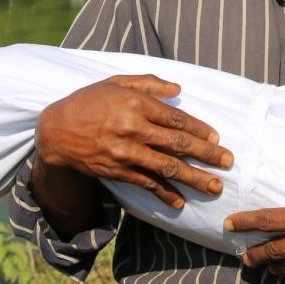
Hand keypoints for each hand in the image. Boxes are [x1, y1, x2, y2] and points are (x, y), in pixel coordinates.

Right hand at [35, 73, 233, 208]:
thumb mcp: (116, 82)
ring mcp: (126, 153)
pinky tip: (180, 201)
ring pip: (167, 167)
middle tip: (228, 162)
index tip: (216, 138)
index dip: (200, 129)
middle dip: (207, 154)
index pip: (177, 118)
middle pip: (179, 143)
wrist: (56, 131)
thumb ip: (148, 82)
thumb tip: (178, 88)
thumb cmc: (89, 101)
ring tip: (214, 186)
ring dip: (194, 178)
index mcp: (136, 104)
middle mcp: (134, 128)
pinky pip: (147, 184)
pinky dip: (165, 194)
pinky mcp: (118, 171)